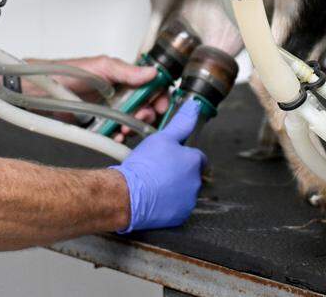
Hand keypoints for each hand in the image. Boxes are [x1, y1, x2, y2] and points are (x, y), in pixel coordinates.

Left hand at [53, 56, 170, 135]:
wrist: (44, 91)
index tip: (160, 105)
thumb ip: (126, 71)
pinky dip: (120, 137)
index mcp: (125, 78)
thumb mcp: (101, 67)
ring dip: (134, 128)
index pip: (152, 87)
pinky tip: (116, 136)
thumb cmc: (70, 73)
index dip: (160, 97)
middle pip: (147, 108)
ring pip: (134, 123)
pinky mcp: (103, 125)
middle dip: (148, 115)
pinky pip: (117, 134)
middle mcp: (122, 95)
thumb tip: (151, 72)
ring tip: (124, 129)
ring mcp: (113, 111)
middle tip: (140, 117)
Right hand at [109, 101, 205, 232]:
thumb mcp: (162, 138)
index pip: (197, 156)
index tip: (171, 156)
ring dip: (173, 188)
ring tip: (154, 183)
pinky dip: (167, 204)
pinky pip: (176, 208)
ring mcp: (188, 202)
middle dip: (178, 172)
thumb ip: (181, 123)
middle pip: (190, 174)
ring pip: (183, 191)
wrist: (127, 195)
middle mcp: (195, 183)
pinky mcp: (179, 217)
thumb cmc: (143, 167)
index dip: (183, 155)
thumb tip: (194, 107)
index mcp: (193, 162)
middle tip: (158, 169)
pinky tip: (154, 197)